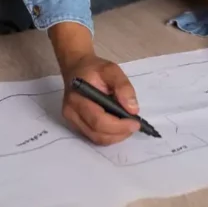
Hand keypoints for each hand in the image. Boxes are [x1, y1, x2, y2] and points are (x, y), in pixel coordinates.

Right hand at [49, 22, 139, 145]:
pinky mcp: (76, 125)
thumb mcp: (111, 69)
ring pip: (96, 139)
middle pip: (97, 134)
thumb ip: (123, 86)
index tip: (135, 123)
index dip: (119, 126)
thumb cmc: (94, 69)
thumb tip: (133, 109)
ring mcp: (72, 121)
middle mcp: (71, 113)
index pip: (98, 121)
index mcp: (77, 98)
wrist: (77, 68)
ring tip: (127, 125)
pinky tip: (118, 126)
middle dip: (119, 133)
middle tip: (134, 125)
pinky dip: (109, 135)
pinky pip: (94, 136)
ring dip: (116, 136)